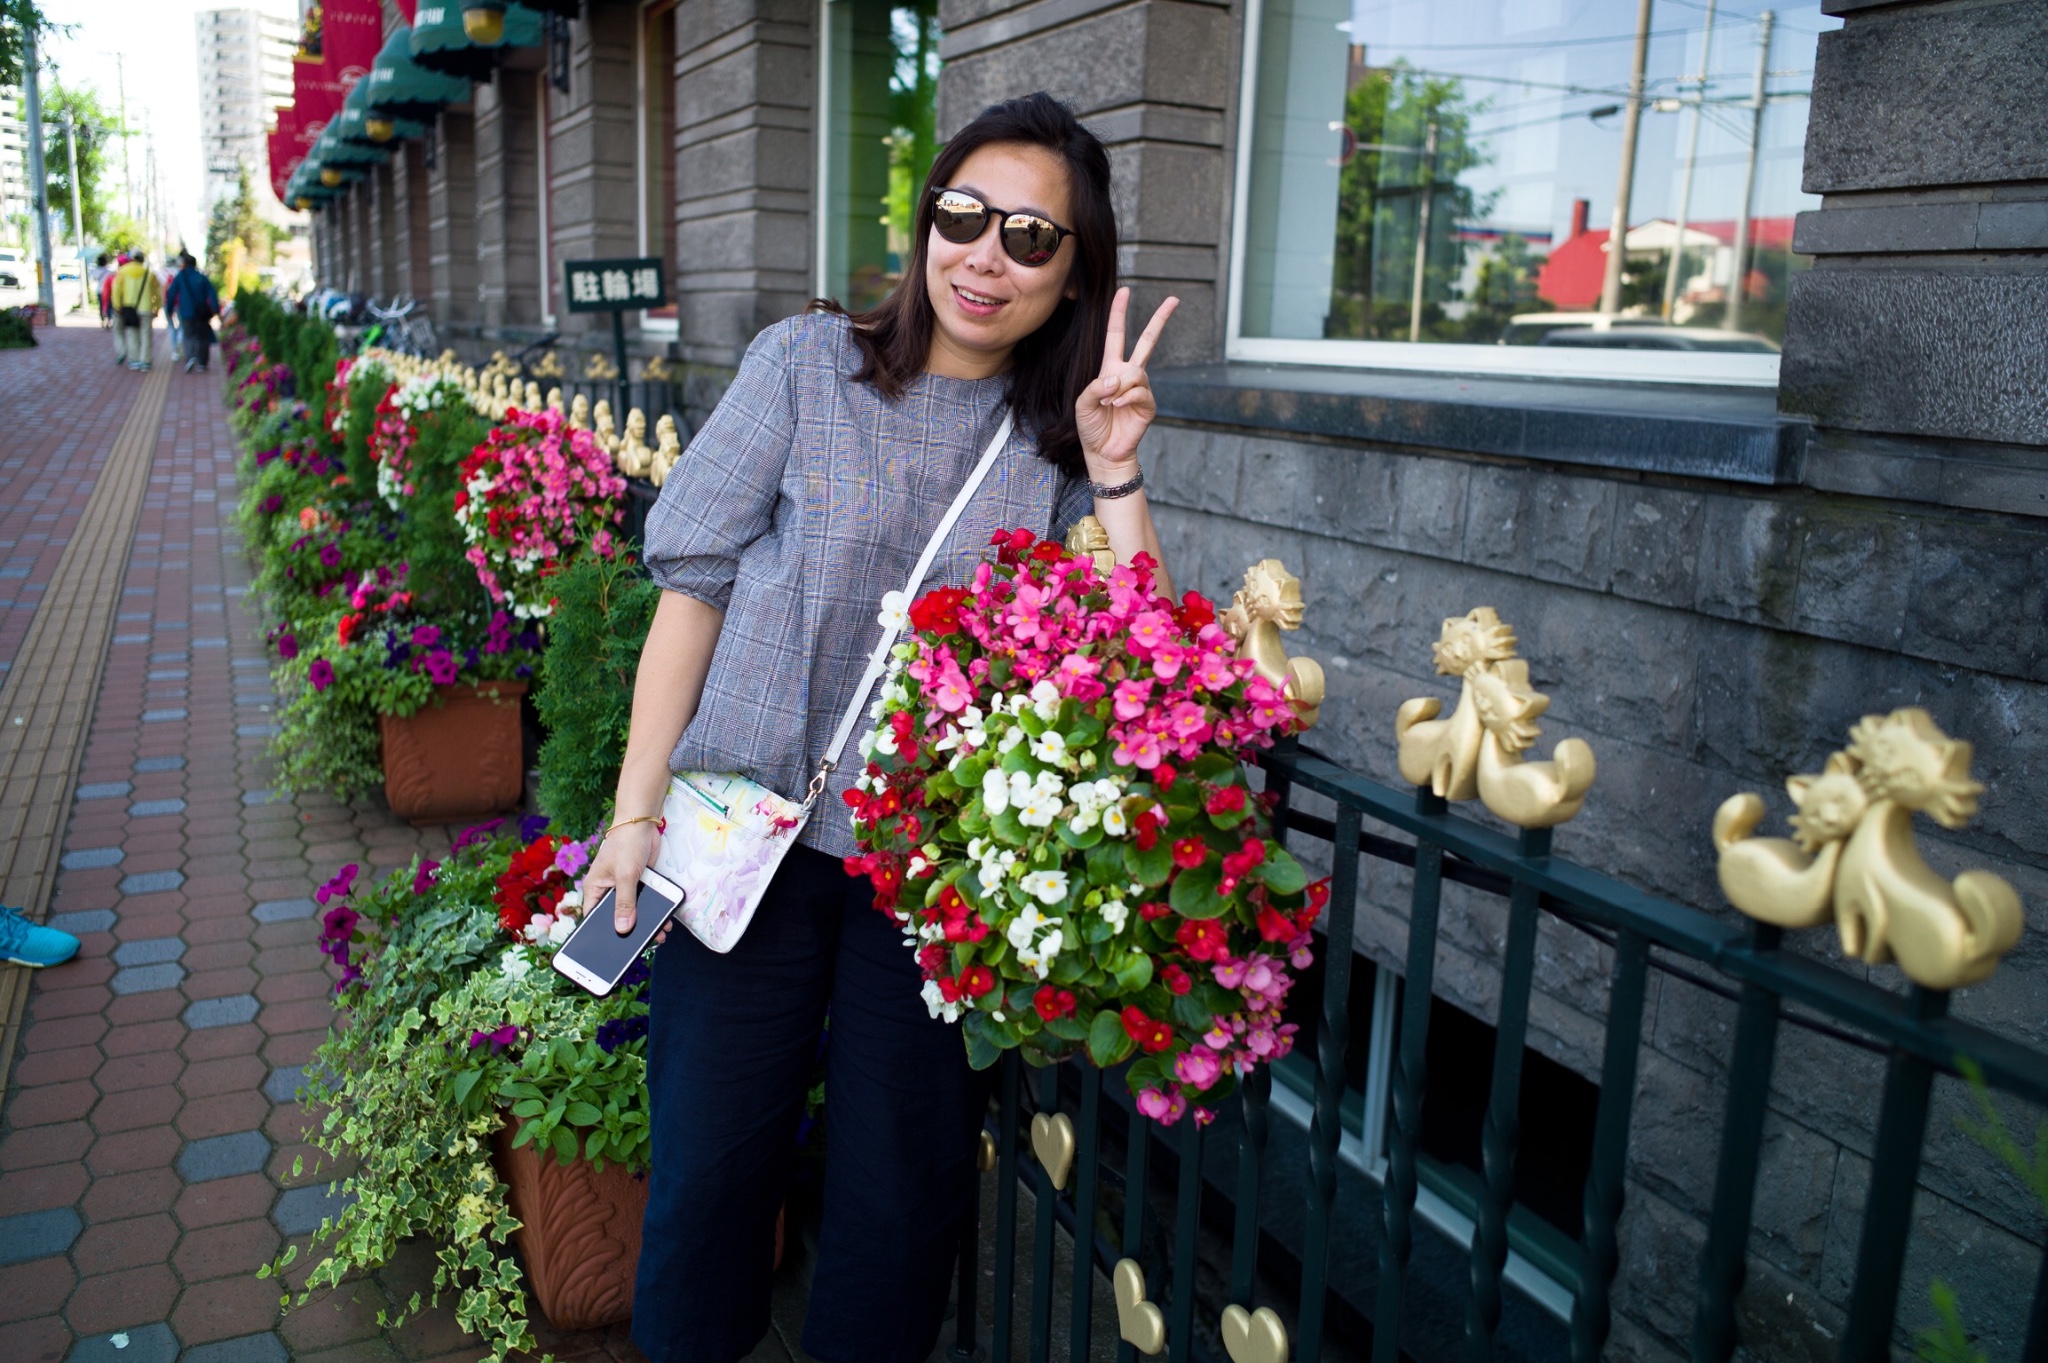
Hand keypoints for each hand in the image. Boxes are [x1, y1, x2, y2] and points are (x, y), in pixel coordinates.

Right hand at [579, 820, 666, 940]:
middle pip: (616, 917)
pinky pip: (646, 902)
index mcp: (595, 890)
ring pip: (634, 911)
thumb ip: (625, 903)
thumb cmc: (626, 844)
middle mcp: (608, 891)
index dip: (602, 935)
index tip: (612, 951)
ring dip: (646, 922)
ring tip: (661, 934)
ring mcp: (625, 888)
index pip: (594, 919)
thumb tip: (623, 929)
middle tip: (645, 945)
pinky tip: (665, 919)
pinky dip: (655, 910)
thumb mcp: (625, 876)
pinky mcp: (640, 884)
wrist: (643, 824)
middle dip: (630, 931)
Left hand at [1075, 288, 1177, 481]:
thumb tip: (1118, 379)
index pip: (1116, 335)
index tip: (1125, 291)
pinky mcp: (1148, 405)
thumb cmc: (1091, 426)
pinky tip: (1117, 408)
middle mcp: (1128, 374)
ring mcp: (1141, 389)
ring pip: (1136, 373)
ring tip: (1109, 404)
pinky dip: (1126, 399)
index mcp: (1110, 368)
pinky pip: (1140, 391)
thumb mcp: (1082, 402)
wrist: (1103, 452)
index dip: (1119, 313)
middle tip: (1174, 299)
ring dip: (1119, 388)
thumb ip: (1096, 387)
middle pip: (1148, 341)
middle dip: (1160, 319)